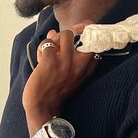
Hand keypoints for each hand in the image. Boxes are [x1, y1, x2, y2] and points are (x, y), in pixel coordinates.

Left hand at [23, 21, 97, 135]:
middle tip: (59, 42)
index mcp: (87, 68)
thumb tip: (53, 31)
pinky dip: (42, 46)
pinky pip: (47, 43)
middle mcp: (80, 64)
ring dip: (54, 38)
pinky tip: (40, 56)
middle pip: (84, 33)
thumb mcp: (68, 74)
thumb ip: (63, 53)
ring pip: (64, 34)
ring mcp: (66, 62)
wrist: (42, 107)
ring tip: (49, 49)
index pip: (98, 42)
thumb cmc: (54, 90)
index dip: (90, 30)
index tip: (79, 29)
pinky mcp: (50, 62)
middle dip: (70, 33)